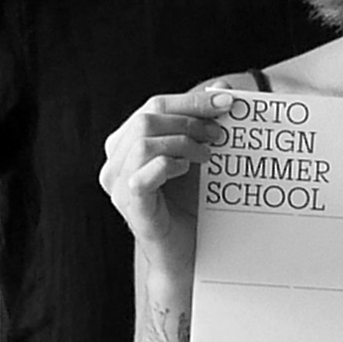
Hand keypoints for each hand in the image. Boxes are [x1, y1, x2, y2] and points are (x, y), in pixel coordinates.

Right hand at [99, 85, 233, 278]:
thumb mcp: (199, 157)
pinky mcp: (131, 206)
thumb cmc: (190, 206)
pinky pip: (142, 177)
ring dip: (182, 142)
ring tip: (208, 154)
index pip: (154, 106)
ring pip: (143, 142)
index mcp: (126, 144)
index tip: (227, 101)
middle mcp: (116, 162)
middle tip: (221, 133)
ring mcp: (118, 185)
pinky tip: (187, 169)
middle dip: (189, 119)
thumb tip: (222, 88)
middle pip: (146, 119)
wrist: (187, 253)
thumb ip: (204, 123)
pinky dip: (168, 166)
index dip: (190, 101)